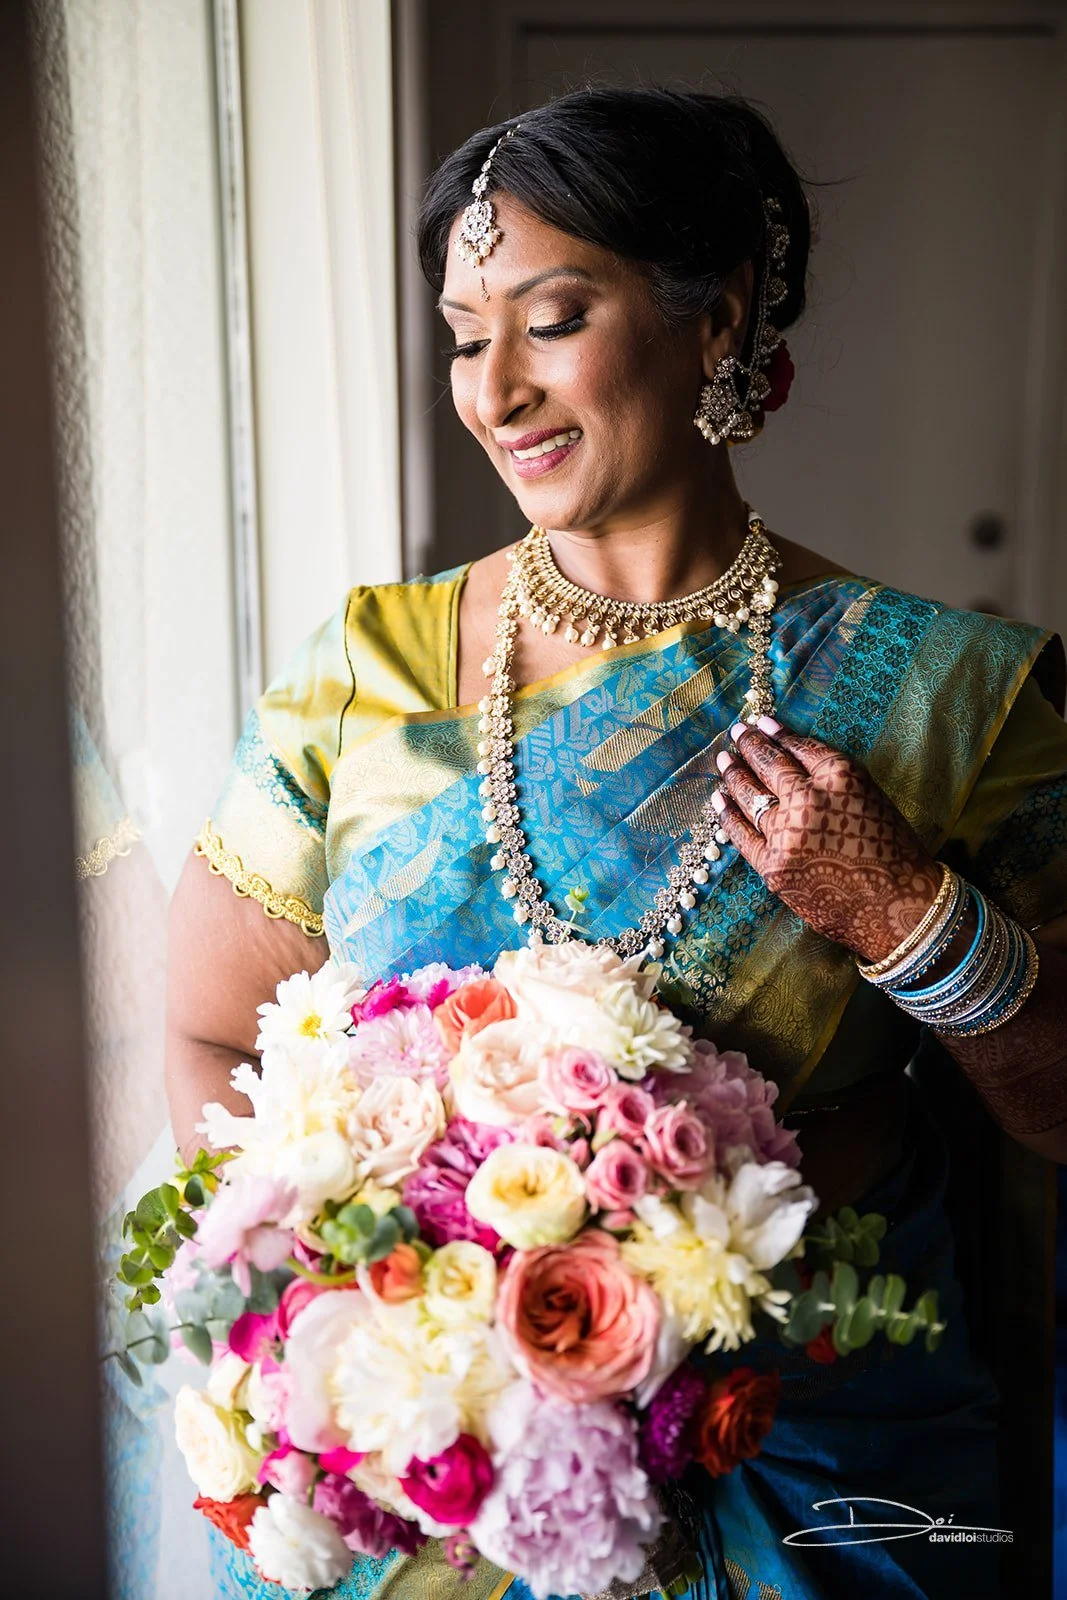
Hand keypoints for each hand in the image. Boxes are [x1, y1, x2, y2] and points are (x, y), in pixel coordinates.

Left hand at [710, 717, 942, 964]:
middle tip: (737, 732)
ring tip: (724, 759)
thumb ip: (834, 779)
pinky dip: (727, 814)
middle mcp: (810, 798)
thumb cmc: (894, 853)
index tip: (762, 723)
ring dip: (734, 774)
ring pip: (751, 795)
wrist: (898, 910)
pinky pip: (741, 833)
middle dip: (750, 745)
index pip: (799, 747)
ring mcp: (787, 832)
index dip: (778, 733)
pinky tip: (718, 798)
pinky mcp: (772, 865)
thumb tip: (793, 760)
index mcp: (842, 776)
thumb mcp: (872, 799)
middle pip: (770, 764)